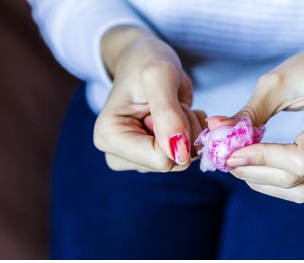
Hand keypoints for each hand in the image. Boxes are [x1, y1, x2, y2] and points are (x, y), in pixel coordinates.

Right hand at [93, 26, 205, 171]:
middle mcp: (120, 155)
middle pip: (173, 163)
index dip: (177, 133)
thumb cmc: (146, 61)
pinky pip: (189, 154)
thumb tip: (179, 154)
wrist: (145, 59)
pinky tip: (180, 114)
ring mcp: (139, 158)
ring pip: (184, 159)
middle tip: (173, 103)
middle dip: (184, 131)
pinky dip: (194, 132)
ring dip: (190, 129)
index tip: (169, 104)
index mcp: (109, 138)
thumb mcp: (158, 75)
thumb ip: (167, 112)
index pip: (159, 160)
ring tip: (173, 106)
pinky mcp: (154, 156)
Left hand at [216, 34, 303, 202]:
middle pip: (297, 178)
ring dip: (264, 183)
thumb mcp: (278, 81)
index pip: (299, 157)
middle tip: (227, 161)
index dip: (261, 159)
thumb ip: (249, 112)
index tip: (230, 154)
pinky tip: (257, 170)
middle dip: (255, 173)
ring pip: (301, 190)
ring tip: (238, 166)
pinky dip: (278, 184)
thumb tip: (215, 129)